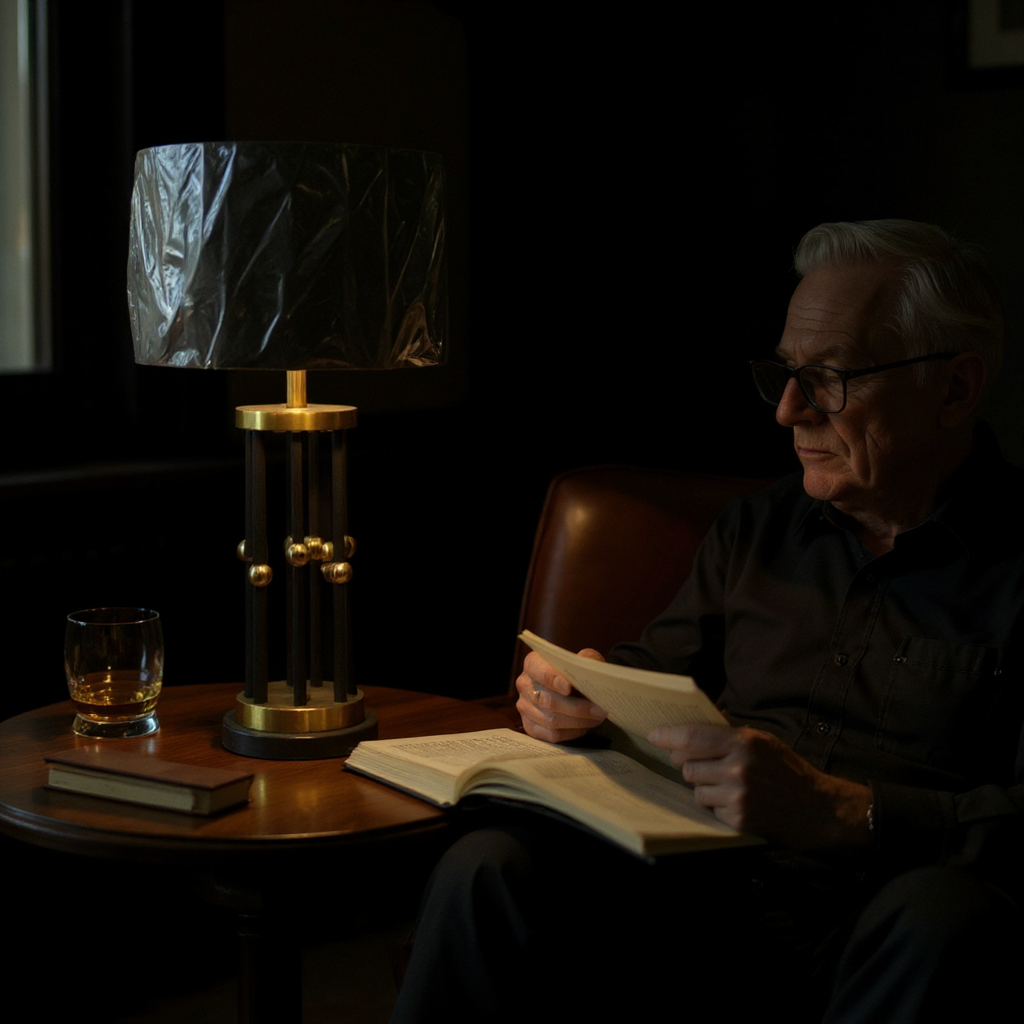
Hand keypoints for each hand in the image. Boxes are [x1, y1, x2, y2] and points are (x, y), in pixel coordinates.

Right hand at [516, 650, 607, 742]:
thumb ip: (587, 660)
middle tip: (599, 710)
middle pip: (548, 700)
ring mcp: (525, 707)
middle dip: (577, 707)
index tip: (569, 687)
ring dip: (578, 721)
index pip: (539, 671)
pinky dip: (572, 732)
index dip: (553, 679)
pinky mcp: (530, 726)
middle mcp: (525, 684)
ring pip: (551, 720)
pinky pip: (551, 735)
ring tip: (597, 718)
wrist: (572, 686)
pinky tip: (585, 726)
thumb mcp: (584, 659)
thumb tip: (591, 672)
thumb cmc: (578, 671)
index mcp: (533, 663)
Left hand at [647, 723, 871, 849]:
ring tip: (727, 786)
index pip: (692, 736)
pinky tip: (737, 802)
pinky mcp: (739, 818)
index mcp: (744, 741)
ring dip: (704, 787)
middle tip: (704, 766)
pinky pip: (709, 808)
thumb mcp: (763, 741)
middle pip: (687, 764)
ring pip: (695, 788)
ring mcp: (738, 794)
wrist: (819, 809)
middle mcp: (739, 766)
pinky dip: (718, 806)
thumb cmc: (789, 771)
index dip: (668, 736)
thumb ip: (730, 733)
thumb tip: (694, 724)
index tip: (654, 735)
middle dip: (689, 765)